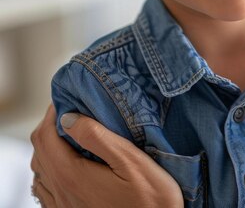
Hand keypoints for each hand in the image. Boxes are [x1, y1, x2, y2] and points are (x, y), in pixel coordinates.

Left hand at [30, 104, 182, 207]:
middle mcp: (61, 194)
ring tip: (70, 136)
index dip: (52, 114)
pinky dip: (50, 171)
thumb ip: (99, 138)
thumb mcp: (133, 162)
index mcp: (73, 176)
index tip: (66, 99)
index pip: (45, 138)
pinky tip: (67, 168)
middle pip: (39, 153)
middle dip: (50, 128)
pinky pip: (46, 191)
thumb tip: (69, 118)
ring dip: (49, 150)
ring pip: (40, 172)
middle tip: (70, 113)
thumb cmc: (152, 201)